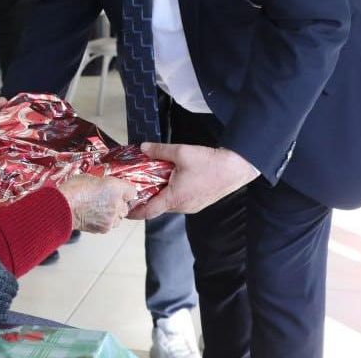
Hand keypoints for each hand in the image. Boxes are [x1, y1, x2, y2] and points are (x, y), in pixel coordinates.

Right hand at [56, 174, 136, 232]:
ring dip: (112, 214)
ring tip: (98, 209)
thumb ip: (103, 183)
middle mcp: (117, 203)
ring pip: (119, 218)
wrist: (62, 207)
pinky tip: (93, 216)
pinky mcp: (105, 228)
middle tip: (106, 200)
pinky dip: (104, 222)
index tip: (120, 191)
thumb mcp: (90, 177)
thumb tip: (105, 186)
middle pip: (126, 206)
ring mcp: (111, 218)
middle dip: (118, 204)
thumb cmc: (72, 190)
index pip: (132, 191)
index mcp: (115, 187)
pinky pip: (109, 225)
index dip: (125, 191)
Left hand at [127, 143, 260, 218]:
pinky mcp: (200, 202)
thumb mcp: (181, 152)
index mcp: (175, 198)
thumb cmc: (209, 163)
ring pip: (170, 204)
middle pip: (158, 207)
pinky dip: (172, 194)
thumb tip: (143, 148)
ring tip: (151, 183)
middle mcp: (183, 206)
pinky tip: (171, 180)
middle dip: (146, 200)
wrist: (235, 168)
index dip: (134, 212)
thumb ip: (159, 151)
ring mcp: (192, 206)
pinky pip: (180, 201)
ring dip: (160, 196)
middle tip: (134, 189)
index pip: (148, 212)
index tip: (124, 209)